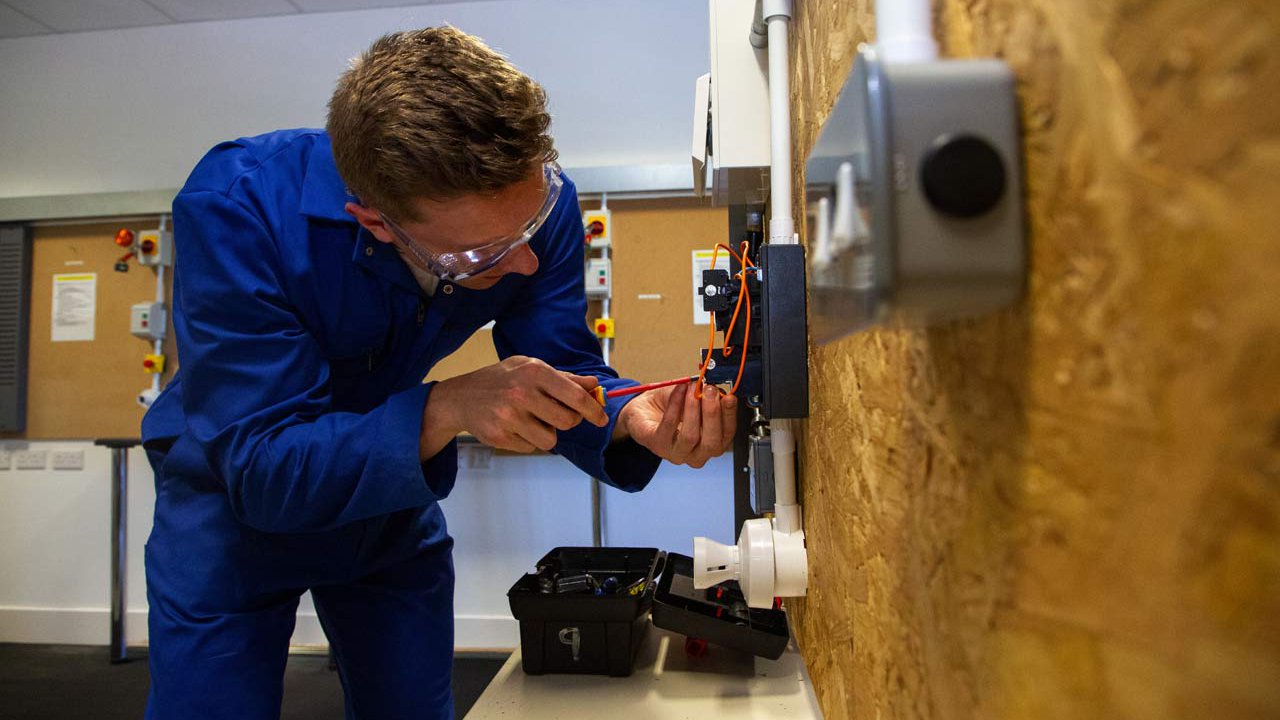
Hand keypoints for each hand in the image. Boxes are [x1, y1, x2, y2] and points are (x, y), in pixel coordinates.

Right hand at [422, 355, 607, 457]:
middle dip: (568, 422)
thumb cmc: (501, 379)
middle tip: (557, 415)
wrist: (460, 397)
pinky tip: (515, 426)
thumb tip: (594, 385)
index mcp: (534, 373)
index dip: (593, 410)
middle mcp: (522, 394)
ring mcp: (509, 417)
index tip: (601, 419)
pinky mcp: (500, 437)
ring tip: (531, 419)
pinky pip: (531, 447)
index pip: (575, 397)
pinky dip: (528, 440)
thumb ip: (564, 378)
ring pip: (550, 440)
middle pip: (567, 422)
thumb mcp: (530, 368)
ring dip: (546, 433)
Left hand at [617, 382, 736, 467]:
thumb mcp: (695, 399)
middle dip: (713, 414)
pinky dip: (676, 404)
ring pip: (691, 436)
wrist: (645, 409)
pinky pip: (669, 425)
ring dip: (693, 409)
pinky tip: (679, 391)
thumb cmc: (672, 406)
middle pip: (711, 442)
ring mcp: (676, 453)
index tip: (729, 397)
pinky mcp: (658, 445)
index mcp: (710, 443)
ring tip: (692, 389)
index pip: (726, 435)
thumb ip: (707, 397)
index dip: (730, 416)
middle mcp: (696, 454)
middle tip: (710, 391)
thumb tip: (718, 390)